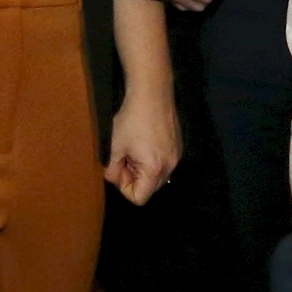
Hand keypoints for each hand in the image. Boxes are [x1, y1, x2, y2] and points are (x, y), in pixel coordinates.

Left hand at [105, 84, 180, 205]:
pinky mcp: (178, 146)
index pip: (139, 198)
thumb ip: (112, 169)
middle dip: (134, 179)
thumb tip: (113, 177)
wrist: (152, 93)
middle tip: (124, 158)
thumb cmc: (131, 119)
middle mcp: (170, 166)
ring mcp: (177, 156)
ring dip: (143, 169)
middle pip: (150, 189)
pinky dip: (152, 160)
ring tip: (134, 149)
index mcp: (154, 169)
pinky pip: (164, 163)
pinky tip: (144, 142)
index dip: (124, 188)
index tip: (119, 168)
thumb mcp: (115, 146)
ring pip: (157, 176)